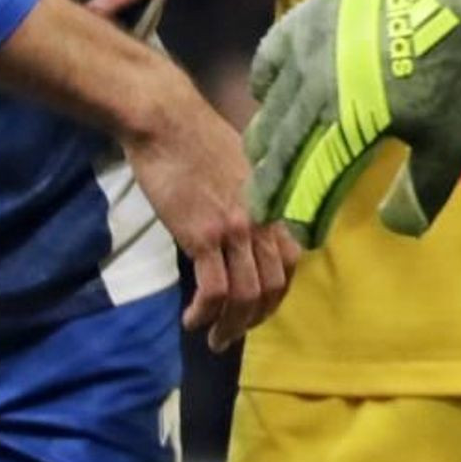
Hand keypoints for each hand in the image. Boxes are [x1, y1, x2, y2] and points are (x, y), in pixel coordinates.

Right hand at [126, 85, 297, 352]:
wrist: (167, 122)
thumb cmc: (199, 141)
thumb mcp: (243, 172)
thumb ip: (251, 203)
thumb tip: (246, 230)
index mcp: (274, 206)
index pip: (292, 262)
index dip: (278, 292)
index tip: (259, 306)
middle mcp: (263, 221)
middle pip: (274, 286)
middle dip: (256, 318)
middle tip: (235, 333)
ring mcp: (235, 229)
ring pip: (247, 295)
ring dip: (231, 326)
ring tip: (215, 339)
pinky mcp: (203, 235)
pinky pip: (214, 289)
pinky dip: (206, 313)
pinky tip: (192, 320)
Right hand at [241, 0, 460, 244]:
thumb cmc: (454, 72)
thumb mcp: (451, 141)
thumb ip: (421, 189)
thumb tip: (396, 228)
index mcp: (349, 127)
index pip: (313, 184)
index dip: (304, 215)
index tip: (302, 238)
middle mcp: (314, 95)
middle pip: (281, 152)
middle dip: (271, 186)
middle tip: (262, 210)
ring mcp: (302, 56)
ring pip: (268, 112)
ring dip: (264, 144)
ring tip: (262, 163)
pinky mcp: (301, 24)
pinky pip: (266, 64)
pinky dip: (263, 89)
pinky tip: (268, 99)